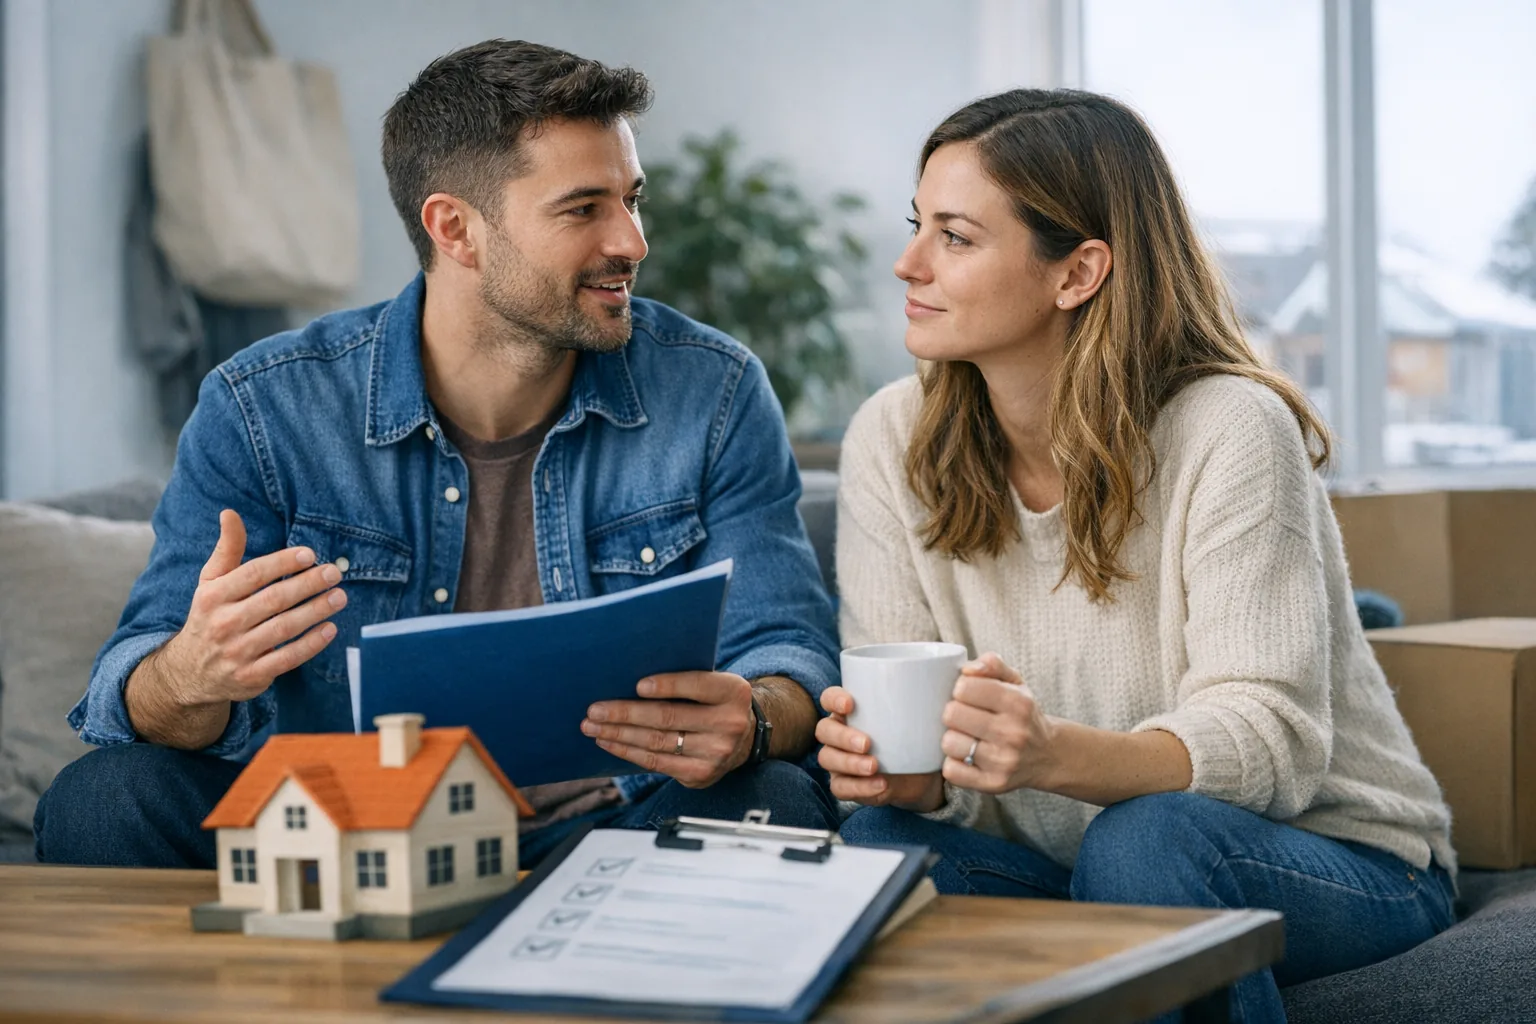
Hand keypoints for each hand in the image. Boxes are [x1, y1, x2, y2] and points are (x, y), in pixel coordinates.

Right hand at [157, 510, 346, 707]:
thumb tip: (230, 513)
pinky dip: (311, 644)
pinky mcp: (252, 676)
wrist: (190, 672)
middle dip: (308, 584)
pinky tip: (330, 629)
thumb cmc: (210, 617)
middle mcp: (224, 623)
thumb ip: (226, 549)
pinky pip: (287, 658)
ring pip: (284, 628)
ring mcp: (238, 652)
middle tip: (334, 573)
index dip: (283, 563)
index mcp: (213, 596)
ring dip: (316, 611)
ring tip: (339, 597)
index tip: (309, 555)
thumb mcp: (210, 582)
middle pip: (274, 600)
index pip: (253, 574)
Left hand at [582, 671, 755, 788]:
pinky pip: (656, 763)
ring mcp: (715, 753)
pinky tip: (609, 742)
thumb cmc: (715, 702)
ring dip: (619, 734)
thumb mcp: (713, 684)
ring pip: (657, 742)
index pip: (697, 686)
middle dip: (627, 714)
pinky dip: (628, 751)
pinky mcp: (700, 775)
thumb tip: (630, 682)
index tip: (638, 686)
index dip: (668, 685)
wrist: (743, 738)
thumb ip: (685, 681)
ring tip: (593, 726)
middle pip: (669, 718)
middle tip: (595, 710)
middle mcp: (729, 723)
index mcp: (733, 692)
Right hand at [815, 687, 944, 811]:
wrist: (920, 776)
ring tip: (874, 767)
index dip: (834, 699)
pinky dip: (859, 787)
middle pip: (824, 730)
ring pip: (827, 759)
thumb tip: (942, 682)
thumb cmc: (914, 738)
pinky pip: (840, 787)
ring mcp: (837, 760)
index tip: (850, 704)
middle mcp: (838, 733)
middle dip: (843, 737)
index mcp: (850, 711)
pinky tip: (880, 785)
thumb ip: (921, 701)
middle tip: (867, 744)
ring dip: (850, 763)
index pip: (829, 698)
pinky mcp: (844, 784)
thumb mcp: (918, 719)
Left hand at [940, 653, 1057, 794]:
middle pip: (952, 714)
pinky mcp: (993, 784)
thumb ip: (992, 665)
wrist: (1049, 755)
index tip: (967, 695)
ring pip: (949, 743)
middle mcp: (1013, 733)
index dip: (960, 689)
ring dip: (952, 738)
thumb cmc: (1023, 714)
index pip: (964, 687)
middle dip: (953, 712)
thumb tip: (968, 669)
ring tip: (965, 736)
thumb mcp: (1016, 682)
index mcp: (1018, 703)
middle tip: (963, 716)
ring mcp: (1004, 761)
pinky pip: (952, 771)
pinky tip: (965, 756)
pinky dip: (953, 763)